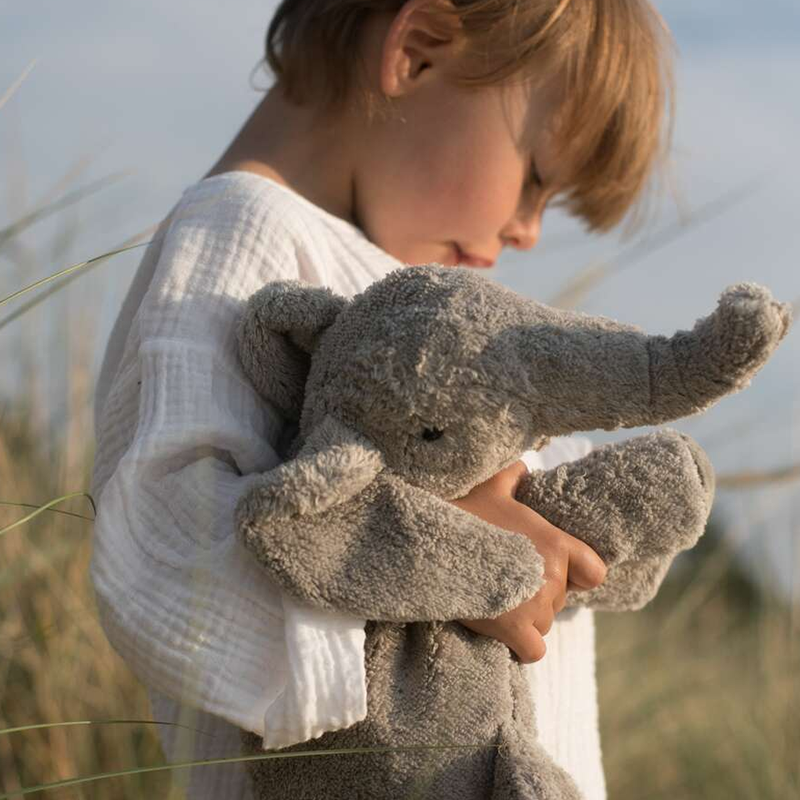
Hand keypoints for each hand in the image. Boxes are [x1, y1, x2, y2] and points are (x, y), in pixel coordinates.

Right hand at [449, 460, 606, 664]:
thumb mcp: (490, 485)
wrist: (430, 541)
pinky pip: (533, 650)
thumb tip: (522, 466)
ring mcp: (535, 606)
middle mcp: (553, 577)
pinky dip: (519, 645)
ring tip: (494, 596)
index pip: (594, 572)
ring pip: (542, 623)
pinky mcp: (514, 629)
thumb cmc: (461, 511)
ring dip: (524, 617)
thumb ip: (513, 476)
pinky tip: (501, 629)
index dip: (577, 574)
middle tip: (505, 577)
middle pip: (558, 599)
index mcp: (555, 543)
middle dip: (537, 593)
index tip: (554, 571)